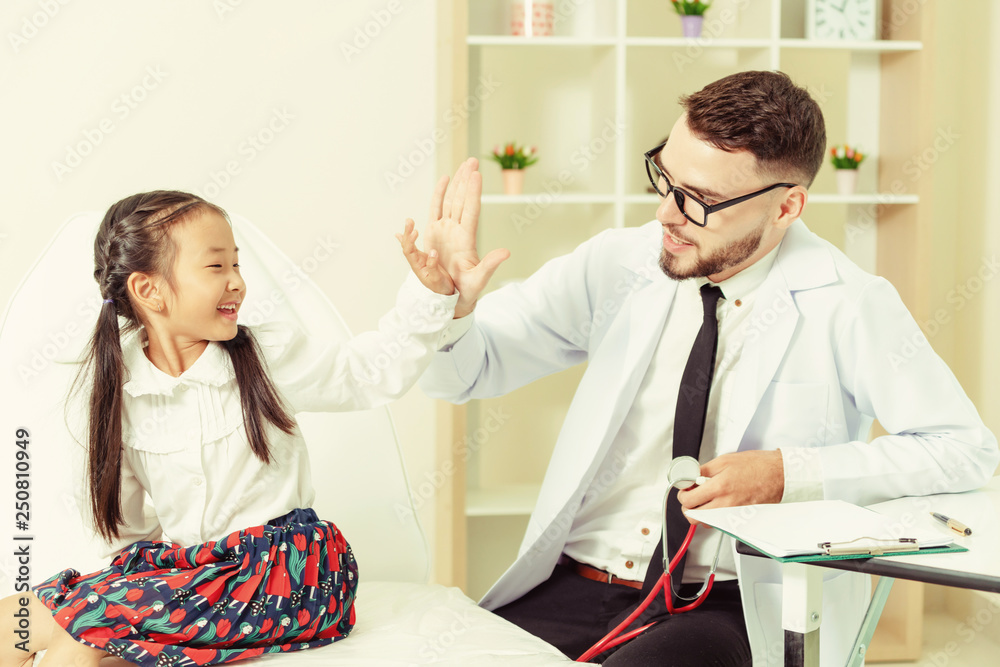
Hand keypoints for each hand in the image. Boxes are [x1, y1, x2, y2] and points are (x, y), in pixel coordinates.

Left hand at [396, 218, 454, 295]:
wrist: (444, 294)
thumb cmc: (441, 288)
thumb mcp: (437, 279)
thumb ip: (433, 266)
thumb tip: (432, 252)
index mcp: (418, 267)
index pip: (410, 252)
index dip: (410, 242)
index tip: (415, 232)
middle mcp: (416, 262)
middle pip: (408, 246)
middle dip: (408, 233)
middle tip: (409, 221)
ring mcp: (420, 260)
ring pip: (411, 245)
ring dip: (408, 233)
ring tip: (409, 221)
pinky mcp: (425, 258)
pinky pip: (413, 247)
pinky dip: (407, 239)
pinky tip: (400, 234)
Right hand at [422, 157, 509, 317]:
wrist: (452, 295)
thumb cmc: (467, 289)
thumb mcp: (480, 279)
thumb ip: (491, 264)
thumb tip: (506, 252)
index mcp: (467, 239)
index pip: (471, 210)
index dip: (473, 192)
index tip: (476, 174)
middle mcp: (457, 230)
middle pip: (462, 200)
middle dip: (467, 180)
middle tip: (472, 160)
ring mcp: (446, 229)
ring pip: (451, 200)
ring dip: (457, 182)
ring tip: (463, 164)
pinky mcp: (435, 232)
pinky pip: (436, 209)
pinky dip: (439, 194)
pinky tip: (444, 179)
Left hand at [676, 450, 784, 521]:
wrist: (779, 474)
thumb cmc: (757, 465)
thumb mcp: (725, 460)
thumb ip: (704, 470)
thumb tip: (690, 476)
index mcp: (719, 487)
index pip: (689, 500)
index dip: (682, 494)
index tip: (685, 488)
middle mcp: (726, 504)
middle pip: (694, 517)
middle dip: (688, 506)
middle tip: (692, 496)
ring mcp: (734, 514)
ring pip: (706, 523)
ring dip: (701, 512)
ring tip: (706, 499)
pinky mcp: (741, 519)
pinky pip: (721, 522)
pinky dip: (715, 515)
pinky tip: (719, 502)